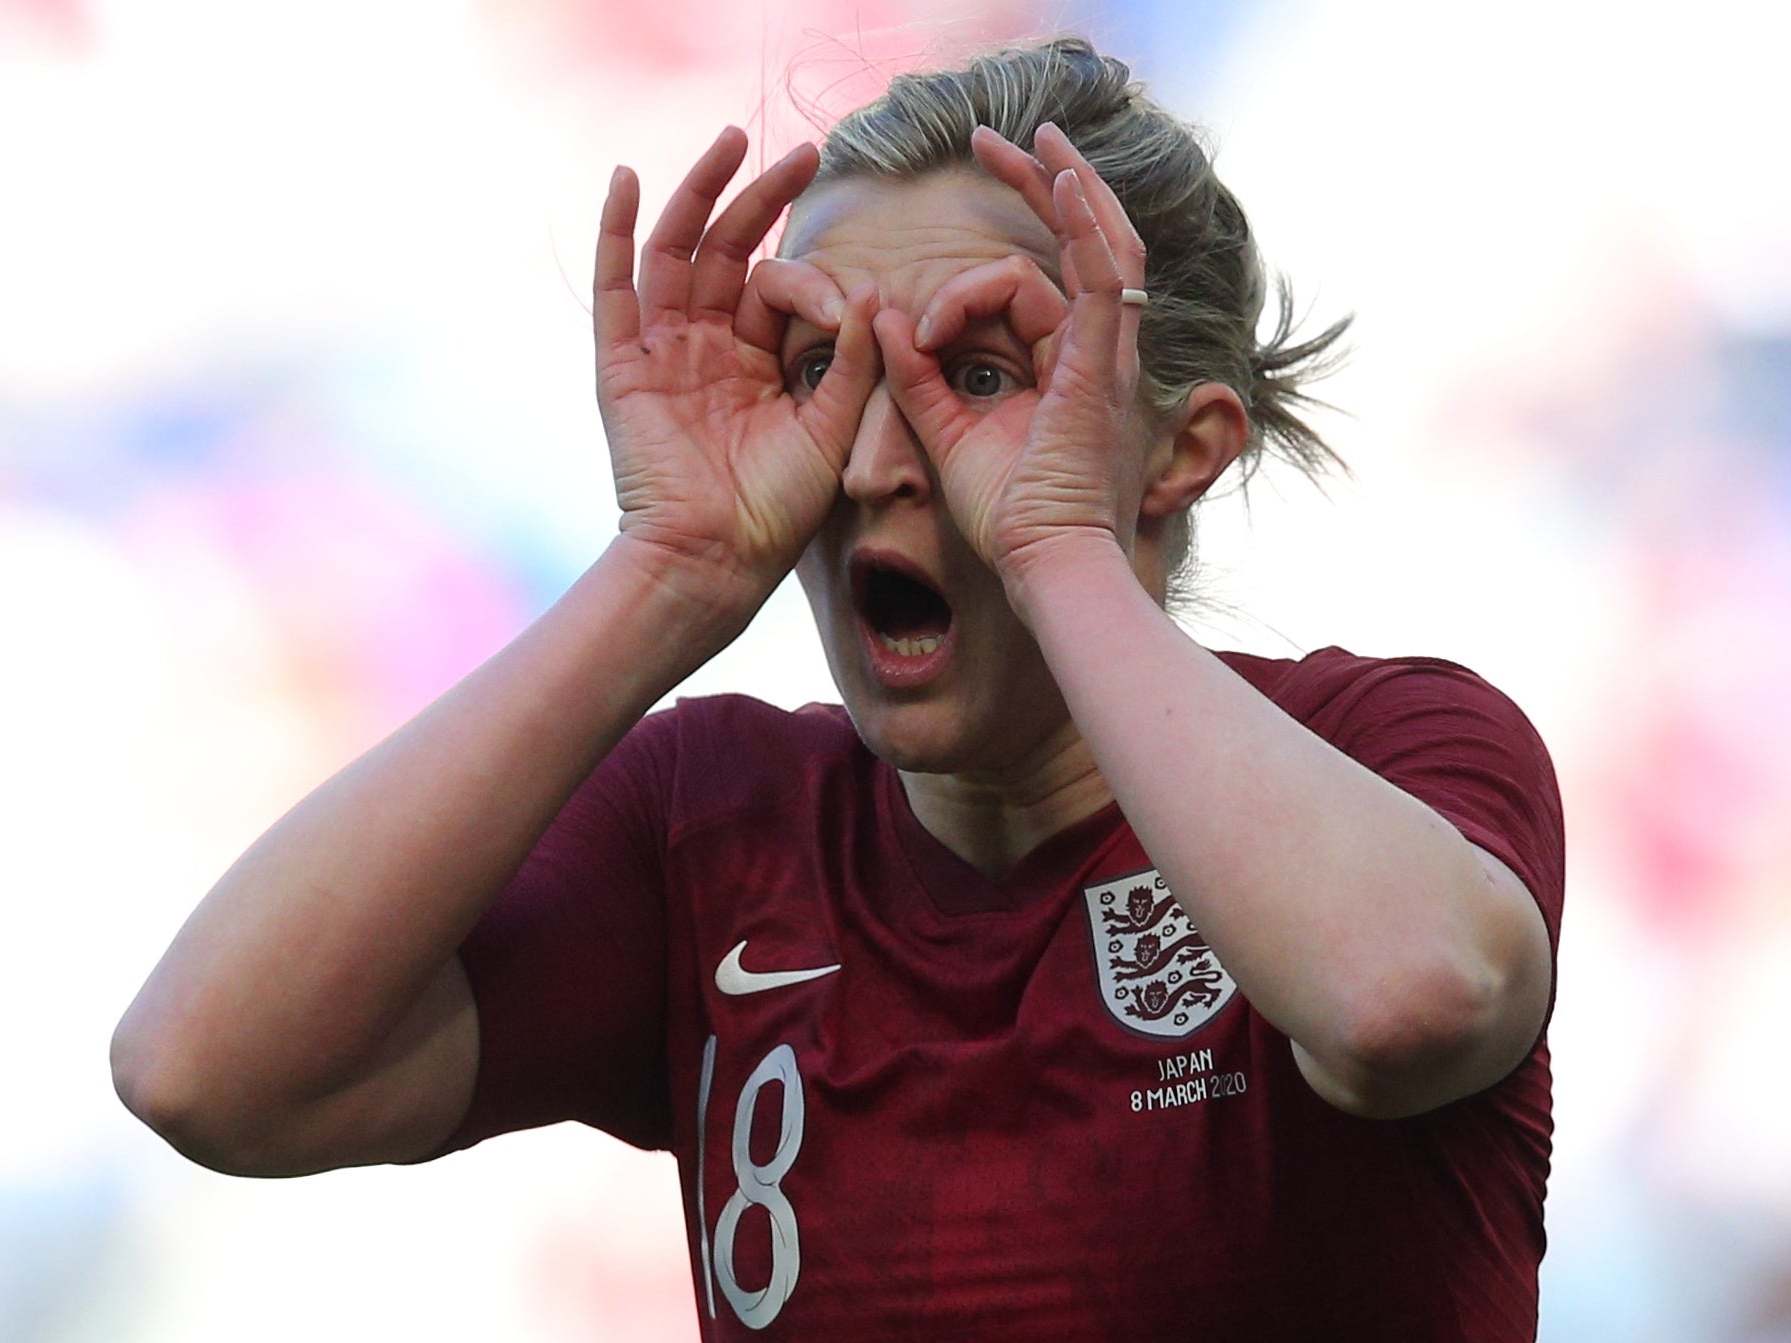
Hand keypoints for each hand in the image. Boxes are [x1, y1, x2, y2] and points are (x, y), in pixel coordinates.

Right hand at [595, 127, 879, 615]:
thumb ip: (848, 363)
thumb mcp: (831, 430)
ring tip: (730, 141)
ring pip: (676, 254)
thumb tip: (871, 292)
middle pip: (727, 252)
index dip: (813, 283)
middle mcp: (705, 349)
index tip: (845, 310)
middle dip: (761, 198)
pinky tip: (627, 180)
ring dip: (699, 194)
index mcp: (754, 365)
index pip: (777, 290)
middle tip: (801, 151)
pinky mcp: (622, 366)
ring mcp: (661, 353)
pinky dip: (616, 233)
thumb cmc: (776, 511)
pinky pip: (614, 290)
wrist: (716, 559)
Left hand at [869, 122, 1148, 587]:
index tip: (920, 321)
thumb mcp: (949, 434)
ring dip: (1070, 187)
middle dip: (1047, 185)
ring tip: (1037, 137)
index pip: (1037, 288)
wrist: (1045, 565)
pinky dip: (1085, 226)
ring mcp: (1109, 356)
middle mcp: (1100, 353)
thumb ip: (918, 378)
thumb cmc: (1009, 518)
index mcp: (1069, 368)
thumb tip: (886, 322)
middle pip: (1086, 245)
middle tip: (1003, 140)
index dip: (978, 277)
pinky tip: (1064, 180)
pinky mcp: (1103, 366)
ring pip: (1101, 247)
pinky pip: (1102, 278)